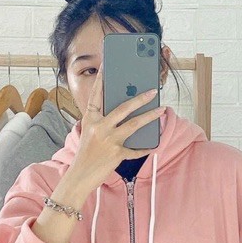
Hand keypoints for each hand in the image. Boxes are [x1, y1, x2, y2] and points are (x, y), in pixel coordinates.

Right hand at [68, 62, 163, 194]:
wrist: (79, 177)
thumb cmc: (85, 154)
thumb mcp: (89, 134)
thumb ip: (103, 122)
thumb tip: (124, 113)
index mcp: (90, 119)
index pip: (96, 96)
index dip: (101, 80)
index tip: (107, 65)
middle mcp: (99, 127)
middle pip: (123, 108)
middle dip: (140, 98)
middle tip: (153, 91)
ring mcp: (108, 140)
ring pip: (134, 124)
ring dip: (150, 116)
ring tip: (162, 110)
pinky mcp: (116, 154)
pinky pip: (135, 149)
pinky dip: (145, 148)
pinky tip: (155, 144)